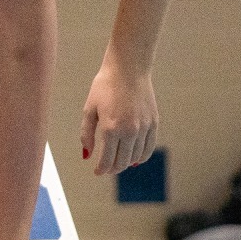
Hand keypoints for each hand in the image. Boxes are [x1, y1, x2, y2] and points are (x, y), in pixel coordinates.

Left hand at [79, 61, 157, 176]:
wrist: (128, 68)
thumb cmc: (105, 85)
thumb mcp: (89, 108)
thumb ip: (87, 134)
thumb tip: (87, 155)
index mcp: (110, 128)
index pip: (107, 160)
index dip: (101, 169)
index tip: (97, 172)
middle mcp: (129, 131)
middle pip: (122, 162)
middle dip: (113, 168)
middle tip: (107, 168)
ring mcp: (143, 128)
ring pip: (136, 157)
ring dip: (126, 163)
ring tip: (119, 162)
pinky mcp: (153, 123)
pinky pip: (148, 148)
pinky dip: (141, 156)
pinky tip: (135, 158)